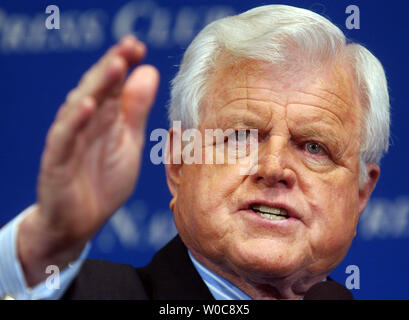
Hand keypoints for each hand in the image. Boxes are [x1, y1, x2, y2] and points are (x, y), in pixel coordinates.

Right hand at [18, 36, 158, 285]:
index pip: (113, 84)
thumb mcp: (128, 143)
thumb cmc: (104, 181)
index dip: (125, 63)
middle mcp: (86, 123)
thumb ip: (136, 110)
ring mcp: (69, 140)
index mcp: (105, 118)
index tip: (139, 47)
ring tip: (116, 65)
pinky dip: (75, 121)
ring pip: (80, 106)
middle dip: (113, 65)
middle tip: (130, 46)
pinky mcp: (56, 161)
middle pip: (97, 88)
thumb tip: (149, 72)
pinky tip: (88, 105)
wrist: (81, 221)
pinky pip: (64, 138)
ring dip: (97, 85)